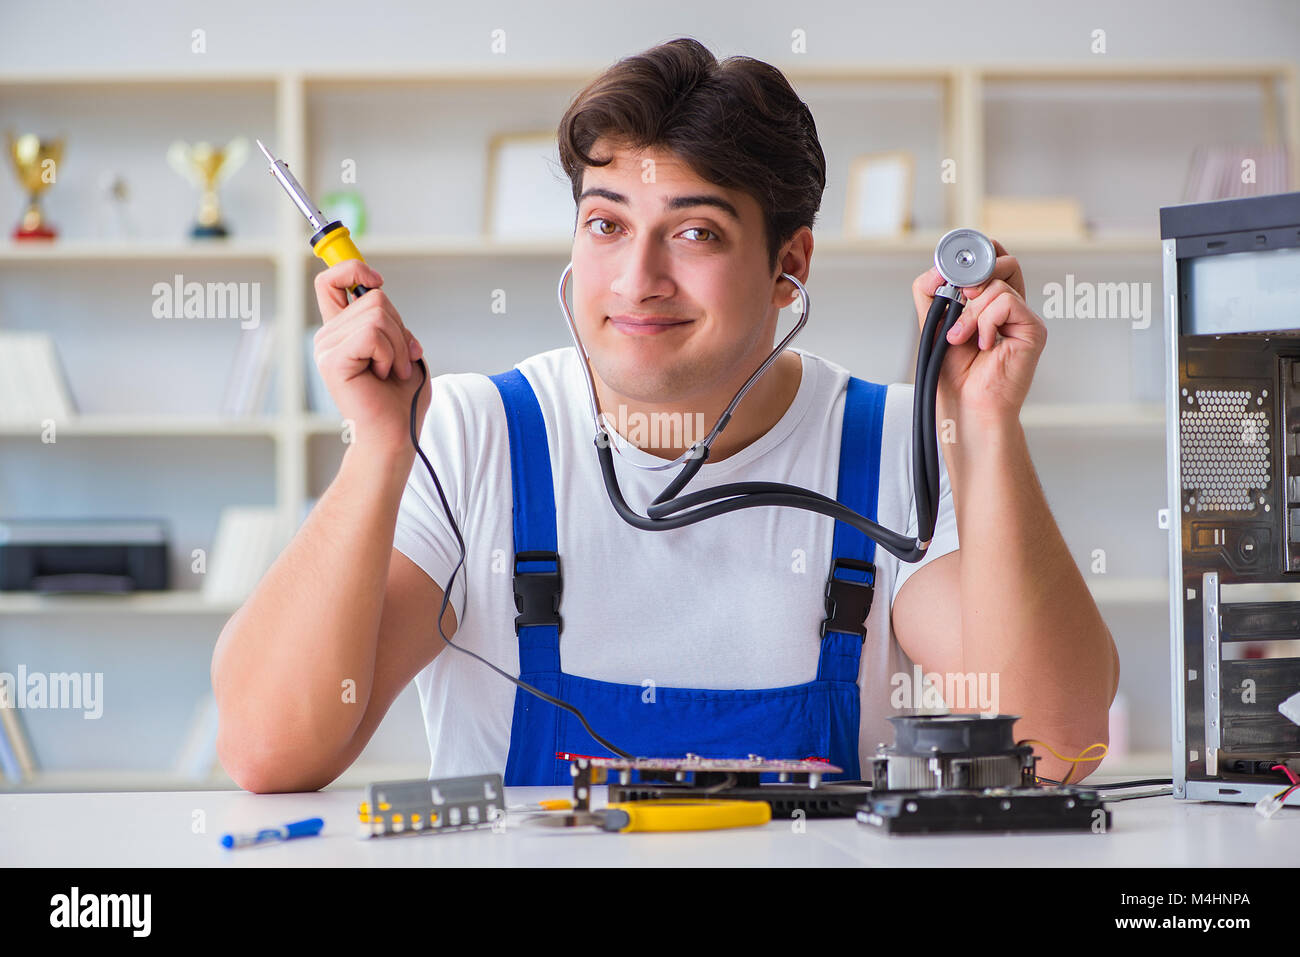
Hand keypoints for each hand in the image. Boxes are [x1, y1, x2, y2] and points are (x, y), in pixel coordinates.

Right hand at [313, 259, 429, 454]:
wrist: (396, 434)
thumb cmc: (401, 397)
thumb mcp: (403, 346)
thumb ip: (390, 319)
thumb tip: (376, 289)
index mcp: (342, 330)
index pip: (330, 281)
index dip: (353, 269)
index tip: (377, 281)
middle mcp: (328, 335)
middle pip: (373, 298)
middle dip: (400, 329)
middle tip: (398, 362)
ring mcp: (326, 348)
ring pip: (377, 316)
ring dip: (397, 346)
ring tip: (391, 371)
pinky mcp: (332, 361)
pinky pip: (372, 335)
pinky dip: (389, 355)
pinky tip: (382, 375)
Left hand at [911, 238, 1046, 427]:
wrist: (963, 405)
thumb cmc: (952, 373)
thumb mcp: (932, 323)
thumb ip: (932, 292)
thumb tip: (939, 268)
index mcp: (989, 302)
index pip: (994, 258)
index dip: (977, 254)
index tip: (952, 272)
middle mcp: (1010, 306)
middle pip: (1002, 261)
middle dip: (971, 277)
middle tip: (958, 303)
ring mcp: (1023, 317)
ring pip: (997, 284)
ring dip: (971, 311)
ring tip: (962, 337)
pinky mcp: (1033, 330)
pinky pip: (1007, 302)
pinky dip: (986, 321)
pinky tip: (984, 345)